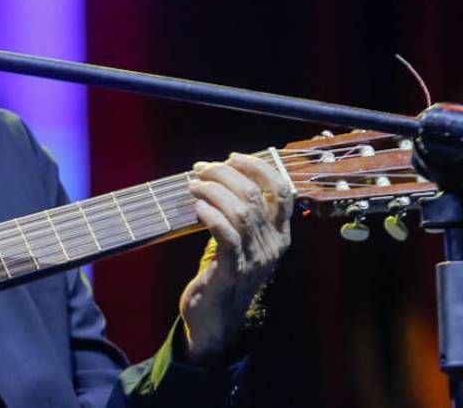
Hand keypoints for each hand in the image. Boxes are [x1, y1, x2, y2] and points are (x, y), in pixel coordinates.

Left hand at [180, 152, 292, 365]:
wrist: (215, 320)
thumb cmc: (224, 274)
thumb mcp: (241, 242)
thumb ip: (241, 214)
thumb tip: (218, 175)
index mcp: (280, 235)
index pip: (283, 192)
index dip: (259, 168)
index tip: (232, 157)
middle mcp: (273, 245)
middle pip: (256, 196)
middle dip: (225, 174)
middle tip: (201, 169)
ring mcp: (255, 259)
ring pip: (242, 212)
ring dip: (214, 191)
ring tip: (194, 185)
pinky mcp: (233, 270)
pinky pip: (227, 235)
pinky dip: (211, 215)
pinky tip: (197, 207)